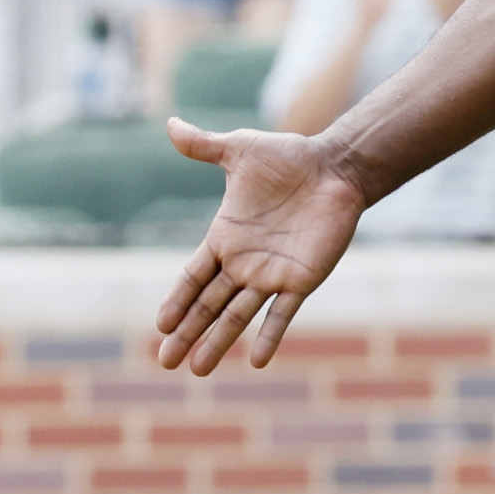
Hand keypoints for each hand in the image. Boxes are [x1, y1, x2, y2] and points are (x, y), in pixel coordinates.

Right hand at [155, 121, 368, 372]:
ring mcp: (271, 274)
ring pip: (237, 315)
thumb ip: (204, 146)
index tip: (159, 326)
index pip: (193, 276)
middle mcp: (244, 262)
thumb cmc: (287, 158)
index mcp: (225, 237)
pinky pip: (281, 313)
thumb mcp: (239, 150)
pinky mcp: (301, 279)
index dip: (177, 301)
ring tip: (198, 369)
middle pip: (208, 305)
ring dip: (217, 342)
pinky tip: (255, 360)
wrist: (334, 168)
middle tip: (166, 362)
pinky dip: (269, 335)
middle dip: (187, 333)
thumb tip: (170, 124)